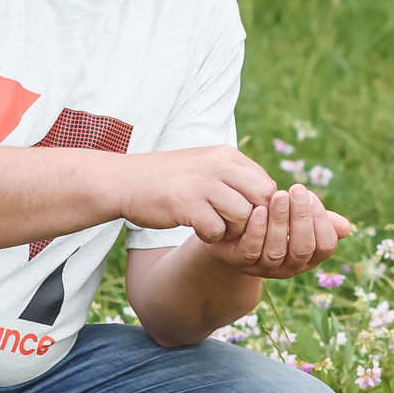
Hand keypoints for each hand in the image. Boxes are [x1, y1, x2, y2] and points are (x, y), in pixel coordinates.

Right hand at [117, 145, 277, 241]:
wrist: (125, 181)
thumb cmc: (169, 179)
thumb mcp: (205, 166)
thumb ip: (234, 177)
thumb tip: (267, 196)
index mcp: (226, 155)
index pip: (266, 183)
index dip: (262, 207)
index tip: (246, 217)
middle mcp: (218, 165)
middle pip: (262, 199)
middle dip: (255, 220)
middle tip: (236, 228)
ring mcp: (203, 184)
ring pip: (243, 216)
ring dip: (233, 230)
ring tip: (216, 228)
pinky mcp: (187, 204)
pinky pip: (217, 229)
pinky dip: (211, 237)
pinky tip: (198, 230)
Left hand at [199, 185, 352, 278]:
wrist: (234, 233)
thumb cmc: (273, 221)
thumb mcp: (296, 219)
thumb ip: (318, 220)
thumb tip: (346, 227)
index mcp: (308, 257)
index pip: (325, 246)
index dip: (321, 222)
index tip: (311, 196)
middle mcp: (289, 267)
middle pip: (303, 249)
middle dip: (302, 218)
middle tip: (297, 190)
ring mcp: (264, 267)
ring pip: (276, 250)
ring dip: (280, 221)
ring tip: (279, 195)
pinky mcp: (240, 262)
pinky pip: (251, 251)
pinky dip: (257, 230)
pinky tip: (259, 210)